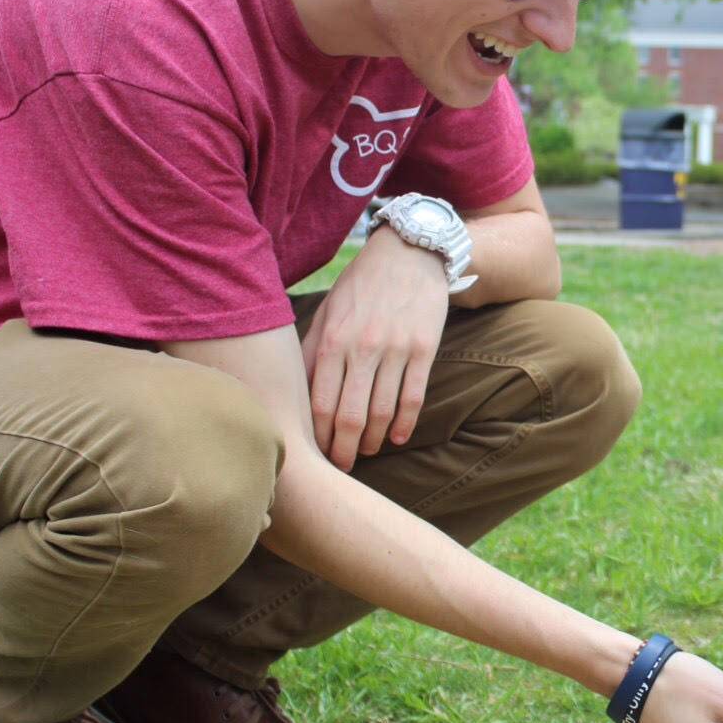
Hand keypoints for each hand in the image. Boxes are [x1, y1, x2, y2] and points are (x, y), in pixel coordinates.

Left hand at [301, 228, 449, 469]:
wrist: (409, 253)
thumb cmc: (361, 285)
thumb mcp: (328, 310)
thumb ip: (312, 350)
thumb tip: (298, 393)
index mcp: (332, 340)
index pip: (320, 403)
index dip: (317, 436)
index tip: (315, 455)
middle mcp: (363, 347)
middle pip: (350, 415)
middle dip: (344, 449)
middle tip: (340, 468)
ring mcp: (396, 349)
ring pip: (382, 411)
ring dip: (372, 440)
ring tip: (366, 451)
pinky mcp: (424, 348)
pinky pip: (414, 396)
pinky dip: (405, 423)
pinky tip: (396, 438)